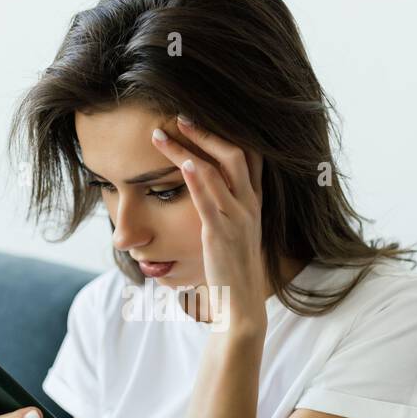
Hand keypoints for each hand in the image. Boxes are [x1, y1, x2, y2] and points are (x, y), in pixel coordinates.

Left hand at [151, 114, 268, 333]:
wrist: (241, 301)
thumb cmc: (232, 266)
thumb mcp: (235, 230)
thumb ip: (226, 205)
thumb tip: (204, 185)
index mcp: (255, 201)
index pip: (251, 155)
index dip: (229, 131)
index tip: (203, 116)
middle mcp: (250, 205)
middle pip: (234, 153)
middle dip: (206, 131)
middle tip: (179, 116)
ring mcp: (238, 218)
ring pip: (217, 171)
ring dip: (187, 149)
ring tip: (161, 135)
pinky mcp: (220, 234)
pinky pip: (210, 200)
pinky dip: (196, 179)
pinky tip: (182, 163)